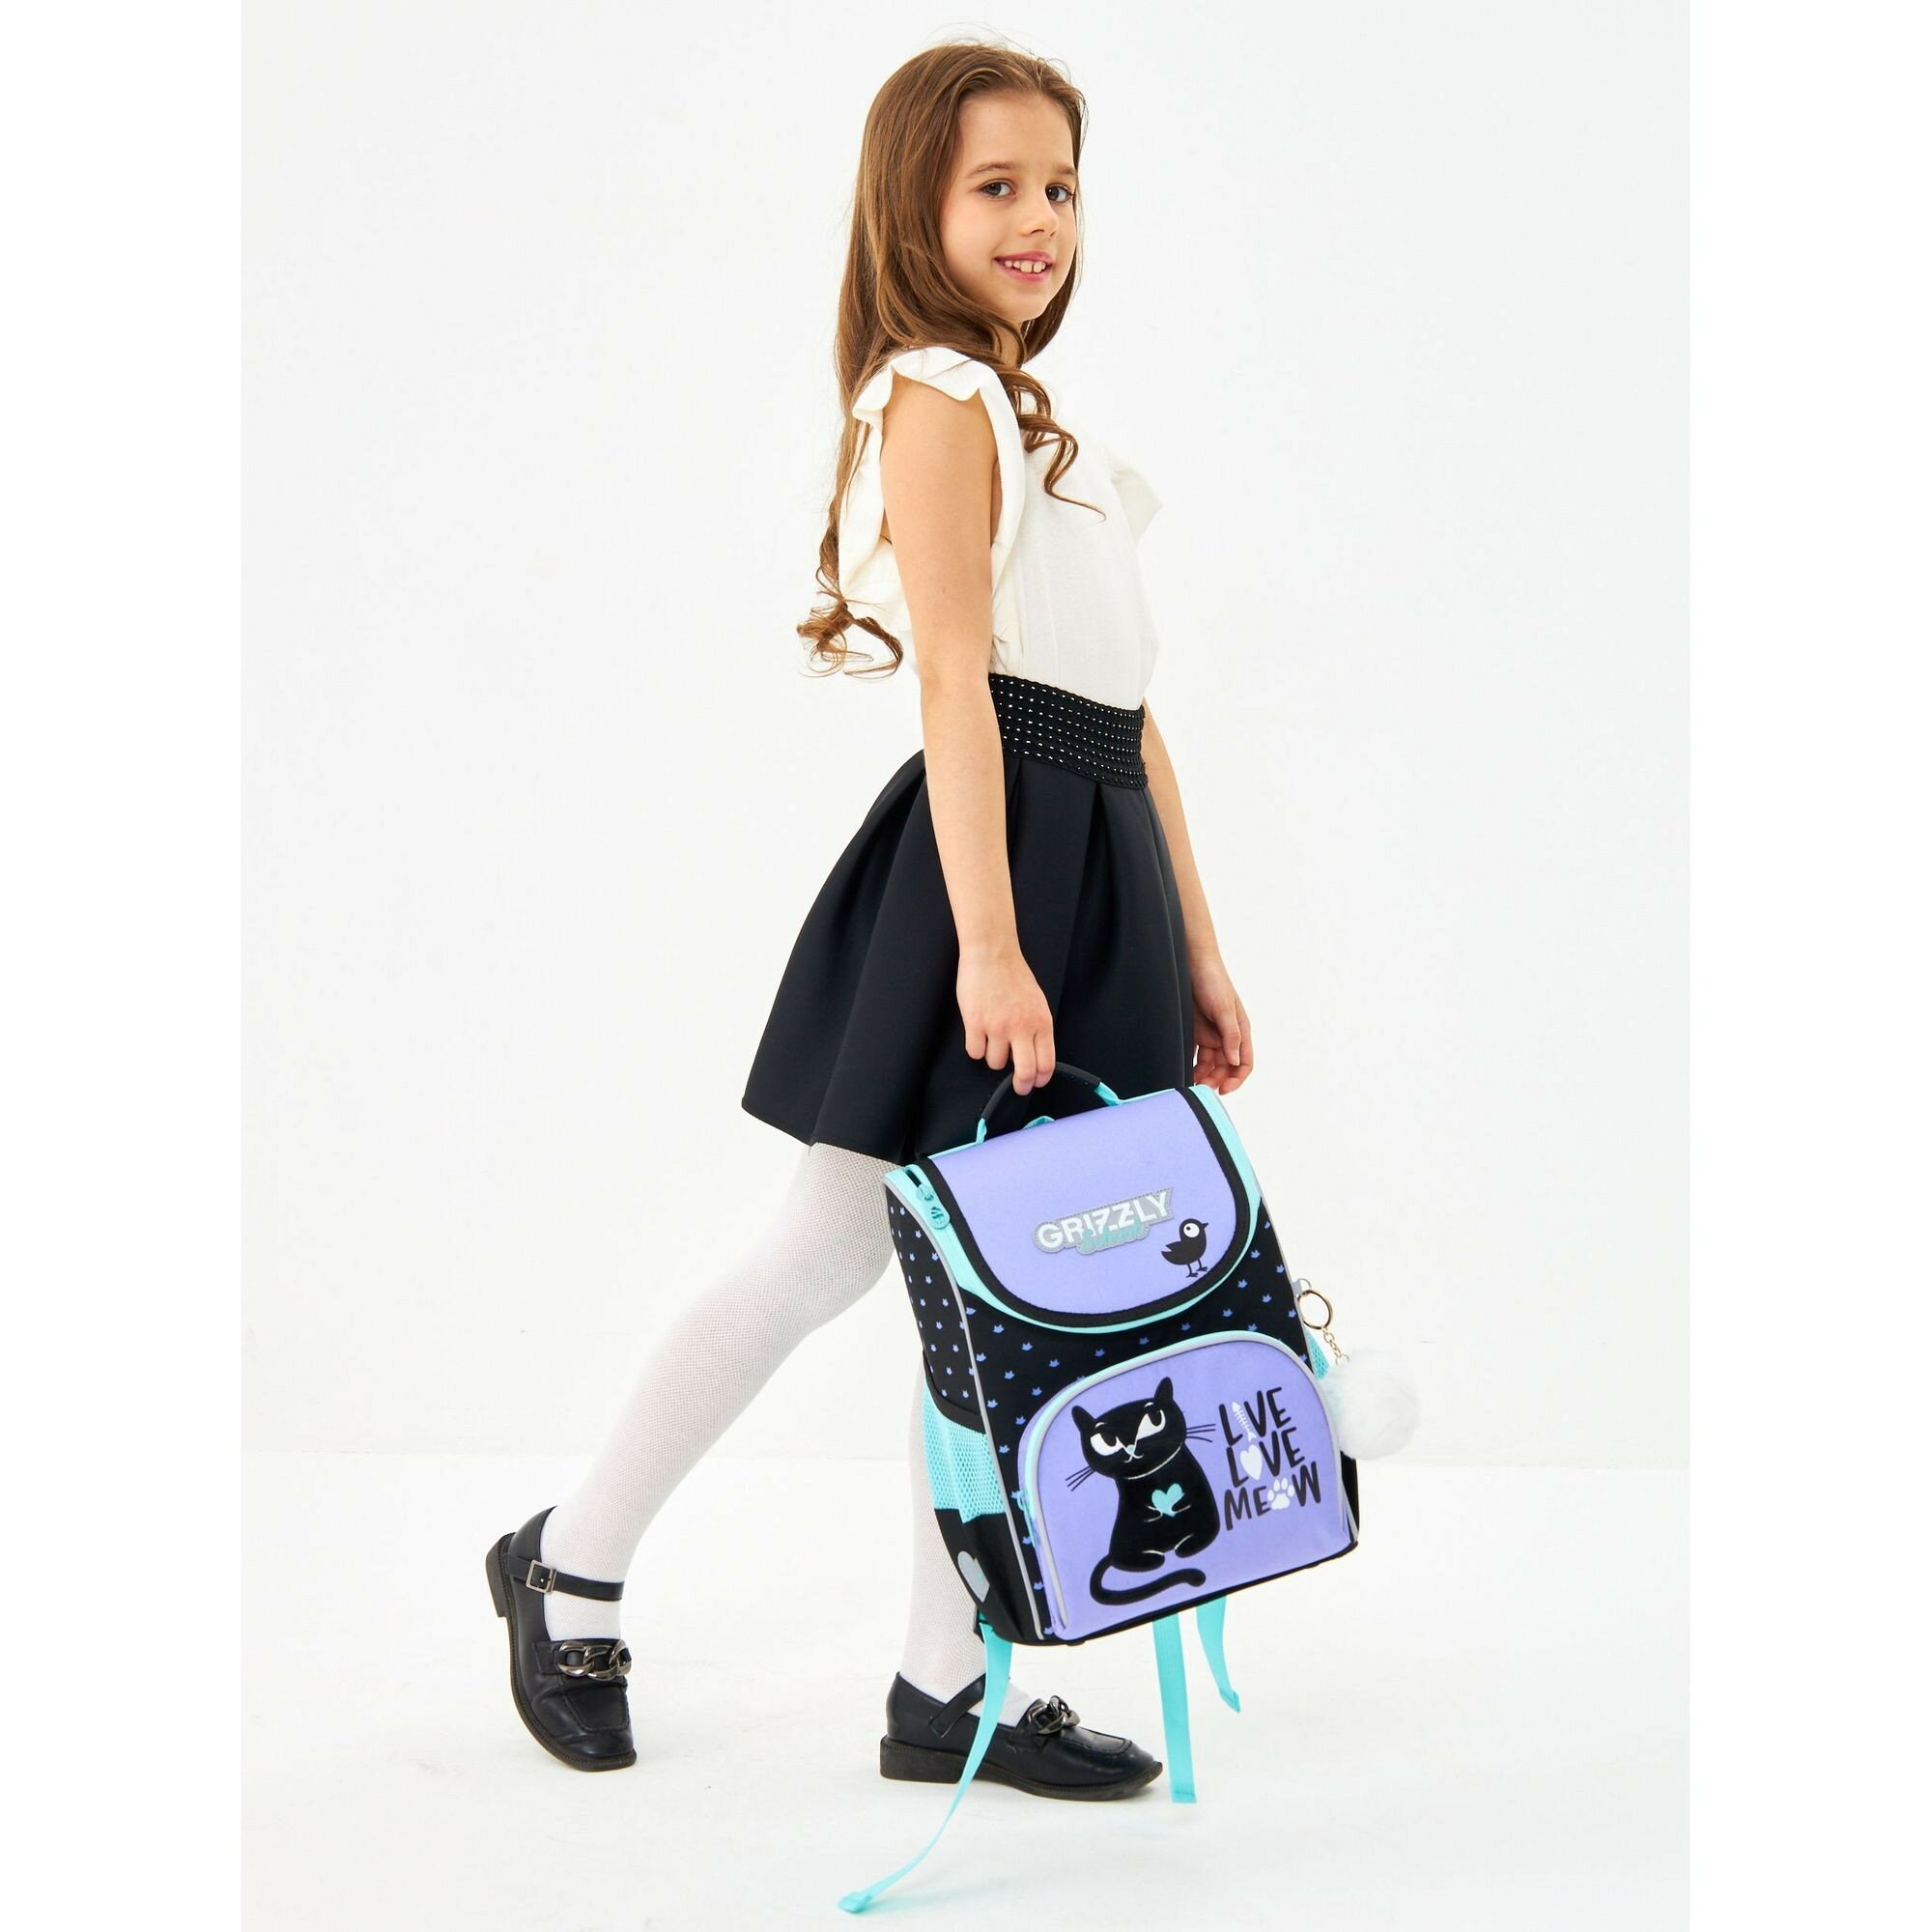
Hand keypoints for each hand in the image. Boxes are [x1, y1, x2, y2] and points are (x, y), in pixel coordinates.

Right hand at [958, 941, 1056, 1094]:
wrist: (992, 954)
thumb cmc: (1013, 975)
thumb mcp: (1036, 1002)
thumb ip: (1037, 1028)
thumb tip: (1034, 1054)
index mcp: (1041, 1022)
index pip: (1046, 1063)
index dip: (1041, 1079)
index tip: (1036, 1082)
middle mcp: (1022, 1027)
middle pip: (1025, 1071)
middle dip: (1021, 1085)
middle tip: (1018, 1087)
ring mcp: (998, 1027)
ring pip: (995, 1063)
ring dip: (993, 1058)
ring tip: (992, 1041)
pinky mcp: (975, 1023)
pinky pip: (975, 1052)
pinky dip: (976, 1048)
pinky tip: (977, 1035)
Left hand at [1189, 953, 1252, 1094]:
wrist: (1191, 961)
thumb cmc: (1213, 980)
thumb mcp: (1224, 1008)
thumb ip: (1231, 1035)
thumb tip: (1235, 1062)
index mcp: (1240, 1030)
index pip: (1244, 1062)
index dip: (1237, 1078)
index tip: (1224, 1090)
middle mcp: (1226, 1034)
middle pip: (1225, 1066)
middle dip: (1216, 1079)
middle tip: (1201, 1088)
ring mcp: (1210, 1033)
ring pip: (1209, 1063)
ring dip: (1203, 1075)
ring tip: (1191, 1083)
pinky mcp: (1194, 1031)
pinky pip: (1195, 1054)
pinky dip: (1191, 1065)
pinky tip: (1184, 1071)